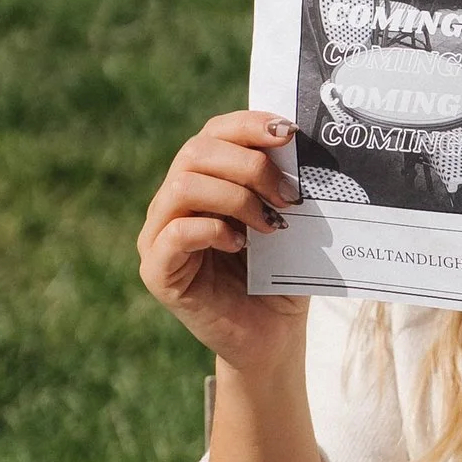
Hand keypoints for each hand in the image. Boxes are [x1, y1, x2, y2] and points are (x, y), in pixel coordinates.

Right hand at [138, 111, 306, 379]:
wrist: (272, 337)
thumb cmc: (281, 277)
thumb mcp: (288, 222)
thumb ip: (284, 185)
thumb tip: (303, 145)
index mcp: (204, 181)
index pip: (214, 133)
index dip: (248, 125)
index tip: (288, 134)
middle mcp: (173, 201)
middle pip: (196, 152)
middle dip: (249, 165)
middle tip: (288, 196)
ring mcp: (159, 235)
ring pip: (183, 186)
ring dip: (236, 197)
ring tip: (270, 224)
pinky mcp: (157, 271)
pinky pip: (175, 233)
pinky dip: (212, 230)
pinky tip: (241, 245)